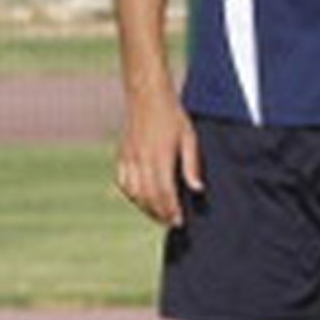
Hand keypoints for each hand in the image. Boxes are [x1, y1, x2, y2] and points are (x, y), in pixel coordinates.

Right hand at [115, 87, 202, 226]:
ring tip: (158, 215)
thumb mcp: (189, 138)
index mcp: (160, 157)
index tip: (178, 222)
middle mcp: (142, 160)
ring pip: (134, 193)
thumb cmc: (172, 116)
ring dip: (145, 208)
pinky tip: (140, 200)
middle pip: (148, 197)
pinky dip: (131, 195)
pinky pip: (122, 182)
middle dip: (159, 214)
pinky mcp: (122, 155)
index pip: (165, 193)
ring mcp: (129, 158)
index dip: (171, 210)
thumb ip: (192, 165)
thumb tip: (197, 190)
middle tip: (170, 222)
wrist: (147, 96)